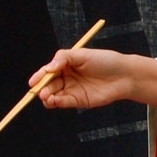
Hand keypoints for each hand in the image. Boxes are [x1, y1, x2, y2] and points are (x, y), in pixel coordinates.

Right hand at [29, 49, 156, 108]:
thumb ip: (63, 58)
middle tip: (40, 91)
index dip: (39, 76)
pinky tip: (54, 101)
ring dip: (47, 97)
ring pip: (53, 95)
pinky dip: (56, 102)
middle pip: (48, 84)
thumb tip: (48, 68)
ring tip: (47, 96)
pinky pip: (63, 102)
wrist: (124, 75)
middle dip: (42, 88)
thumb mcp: (83, 54)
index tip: (32, 82)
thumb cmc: (105, 61)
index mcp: (66, 65)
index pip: (48, 71)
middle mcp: (67, 77)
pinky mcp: (78, 100)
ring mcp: (72, 90)